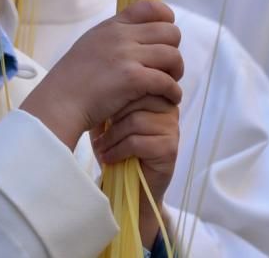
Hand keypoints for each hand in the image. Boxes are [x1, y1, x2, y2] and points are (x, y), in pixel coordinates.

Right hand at [21, 0, 182, 147]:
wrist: (59, 103)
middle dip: (173, 50)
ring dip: (176, 72)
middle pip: (170, 32)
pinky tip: (169, 99)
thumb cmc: (72, 81)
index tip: (165, 38)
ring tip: (168, 85)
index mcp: (111, 26)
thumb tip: (137, 36)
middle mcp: (120, 36)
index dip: (166, 19)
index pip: (150, 7)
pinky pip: (167, 81)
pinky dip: (173, 92)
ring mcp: (127, 56)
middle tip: (166, 68)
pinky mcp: (133, 79)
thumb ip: (112, 38)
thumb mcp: (90, 46)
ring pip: (173, 56)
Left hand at [92, 95, 179, 245]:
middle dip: (113, 118)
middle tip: (99, 133)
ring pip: (135, 121)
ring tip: (101, 147)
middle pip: (136, 99)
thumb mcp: (108, 120)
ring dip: (112, 137)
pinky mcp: (169, 149)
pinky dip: (118, 151)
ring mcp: (171, 128)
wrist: (129, 185)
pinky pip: (137, 142)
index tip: (101, 114)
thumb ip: (110, 100)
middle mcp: (169, 108)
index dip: (115, 98)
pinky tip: (109, 158)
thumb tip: (97, 84)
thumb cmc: (118, 148)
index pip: (137, 83)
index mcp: (157, 94)